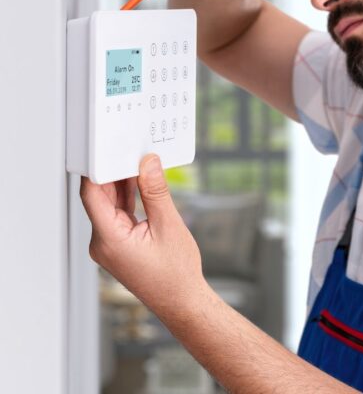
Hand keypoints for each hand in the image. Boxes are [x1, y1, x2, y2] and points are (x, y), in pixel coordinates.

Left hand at [80, 154, 204, 321]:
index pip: (92, 194)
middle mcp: (102, 242)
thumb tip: (147, 163)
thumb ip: (155, 191)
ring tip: (139, 161)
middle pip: (100, 197)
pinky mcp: (119, 244)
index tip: (107, 148)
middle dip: (114, 172)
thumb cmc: (176, 273)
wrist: (182, 301)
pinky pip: (119, 214)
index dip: (98, 168)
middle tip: (129, 148)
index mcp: (109, 239)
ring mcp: (109, 244)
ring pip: (110, 204)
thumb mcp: (169, 224)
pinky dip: (129, 198)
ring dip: (123, 183)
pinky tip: (141, 182)